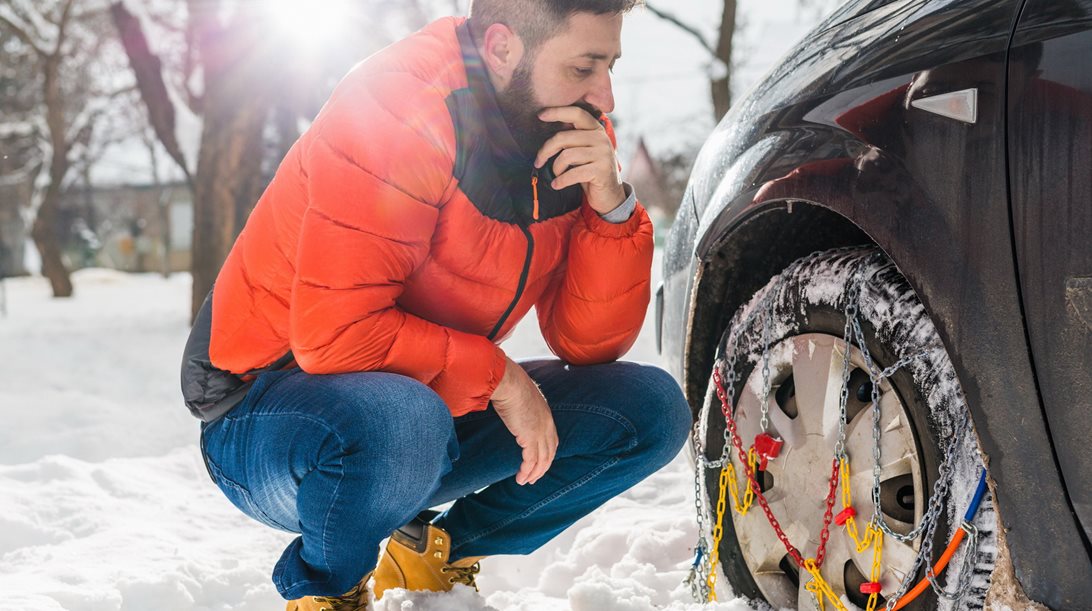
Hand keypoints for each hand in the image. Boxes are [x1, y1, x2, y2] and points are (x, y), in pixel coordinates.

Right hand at [491, 357, 558, 484]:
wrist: (509, 382)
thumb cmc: (509, 384)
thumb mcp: (519, 395)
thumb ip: (519, 404)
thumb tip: (509, 404)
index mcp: (546, 414)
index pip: (552, 439)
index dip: (547, 453)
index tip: (540, 462)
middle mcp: (547, 425)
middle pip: (549, 452)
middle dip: (542, 467)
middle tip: (534, 478)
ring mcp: (540, 432)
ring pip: (542, 460)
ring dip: (534, 473)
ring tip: (525, 482)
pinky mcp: (530, 438)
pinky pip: (531, 461)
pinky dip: (527, 472)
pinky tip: (520, 479)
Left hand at [534, 106, 625, 214]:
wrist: (609, 195)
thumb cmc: (589, 171)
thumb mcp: (583, 151)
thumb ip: (571, 140)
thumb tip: (546, 134)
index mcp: (596, 129)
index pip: (576, 113)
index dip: (557, 112)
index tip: (541, 115)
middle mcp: (601, 138)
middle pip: (564, 137)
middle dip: (546, 150)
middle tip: (538, 161)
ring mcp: (603, 154)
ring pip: (566, 156)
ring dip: (556, 168)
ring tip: (556, 175)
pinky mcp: (602, 170)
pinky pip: (573, 173)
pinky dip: (561, 181)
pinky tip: (557, 185)